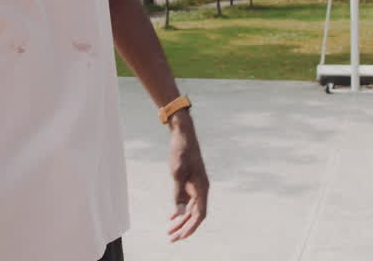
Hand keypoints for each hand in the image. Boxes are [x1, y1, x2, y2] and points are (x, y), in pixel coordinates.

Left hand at [165, 110, 207, 241]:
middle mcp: (201, 188)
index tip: (180, 237)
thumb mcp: (177, 173)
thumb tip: (180, 213)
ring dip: (181, 220)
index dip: (191, 227)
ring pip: (190, 209)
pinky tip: (172, 217)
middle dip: (184, 228)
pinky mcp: (190, 181)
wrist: (182, 133)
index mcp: (202, 187)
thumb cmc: (180, 151)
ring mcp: (196, 185)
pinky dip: (180, 210)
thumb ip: (178, 193)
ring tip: (169, 231)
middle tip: (171, 238)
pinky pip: (187, 201)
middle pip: (195, 214)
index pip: (199, 214)